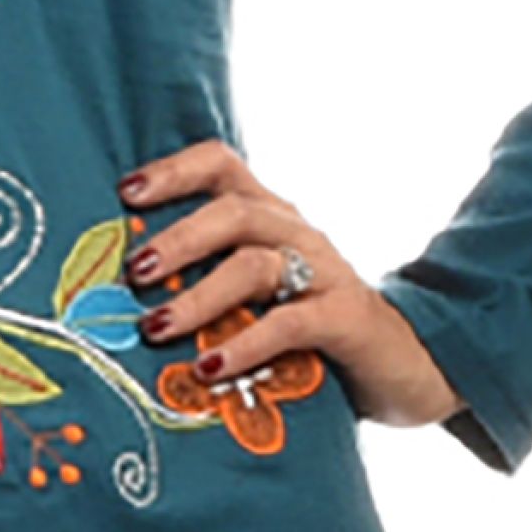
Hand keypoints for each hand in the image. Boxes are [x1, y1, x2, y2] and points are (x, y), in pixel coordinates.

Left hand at [117, 138, 464, 434]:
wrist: (409, 367)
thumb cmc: (314, 331)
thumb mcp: (260, 296)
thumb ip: (208, 282)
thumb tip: (122, 295)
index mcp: (271, 216)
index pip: (222, 164)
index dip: (174, 171)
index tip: (126, 193)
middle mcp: (298, 232)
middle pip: (235, 211)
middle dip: (177, 238)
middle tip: (132, 271)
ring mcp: (326, 272)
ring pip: (256, 264)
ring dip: (198, 296)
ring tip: (155, 326)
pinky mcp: (347, 319)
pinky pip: (292, 323)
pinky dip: (245, 343)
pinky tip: (208, 366)